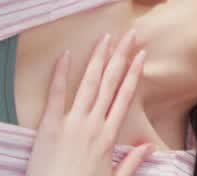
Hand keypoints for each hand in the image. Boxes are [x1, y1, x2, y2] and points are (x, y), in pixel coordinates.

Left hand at [26, 32, 152, 175]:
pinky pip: (55, 95)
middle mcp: (93, 125)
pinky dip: (60, 74)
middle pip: (110, 83)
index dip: (133, 74)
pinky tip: (65, 54)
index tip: (141, 54)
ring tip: (105, 38)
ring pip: (89, 83)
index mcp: (109, 137)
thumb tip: (148, 147)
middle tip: (130, 35)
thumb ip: (131, 162)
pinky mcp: (48, 127)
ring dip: (98, 58)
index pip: (125, 97)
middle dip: (121, 56)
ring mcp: (71, 124)